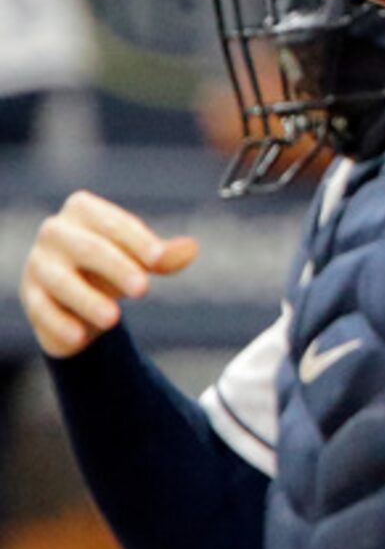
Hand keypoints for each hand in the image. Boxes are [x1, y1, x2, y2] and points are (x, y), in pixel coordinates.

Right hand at [21, 192, 198, 358]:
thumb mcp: (140, 260)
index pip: (112, 222)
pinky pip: (42, 310)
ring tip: (114, 319)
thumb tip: (191, 249)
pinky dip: (60, 324)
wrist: (77, 300)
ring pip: (62, 281)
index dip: (137, 240)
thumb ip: (162, 256)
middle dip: (117, 267)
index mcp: (83, 210)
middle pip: (88, 248)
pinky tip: (79, 337)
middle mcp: (55, 232)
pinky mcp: (30, 297)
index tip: (159, 259)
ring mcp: (38, 264)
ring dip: (88, 300)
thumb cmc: (111, 268)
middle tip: (143, 289)